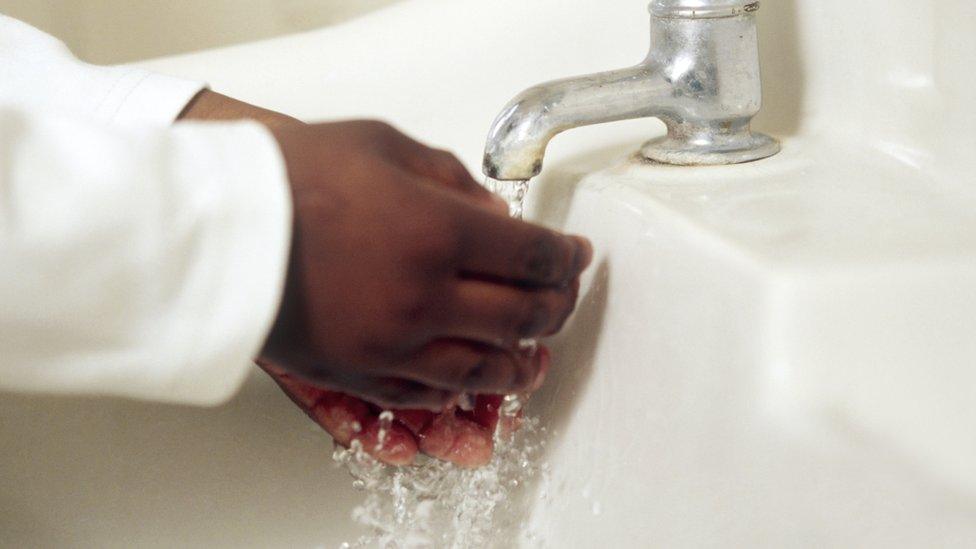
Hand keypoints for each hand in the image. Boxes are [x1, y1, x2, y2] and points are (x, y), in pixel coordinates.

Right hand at [178, 95, 591, 466]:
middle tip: (562, 299)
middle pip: (523, 316)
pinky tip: (468, 382)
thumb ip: (450, 179)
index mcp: (439, 231)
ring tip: (534, 359)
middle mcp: (425, 295)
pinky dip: (457, 389)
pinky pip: (424, 394)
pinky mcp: (356, 371)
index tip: (575, 256)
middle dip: (556, 308)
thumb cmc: (289, 174)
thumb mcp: (382, 146)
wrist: (212, 223)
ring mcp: (391, 342)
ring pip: (483, 368)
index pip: (533, 256)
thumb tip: (491, 212)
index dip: (565, 258)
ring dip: (520, 365)